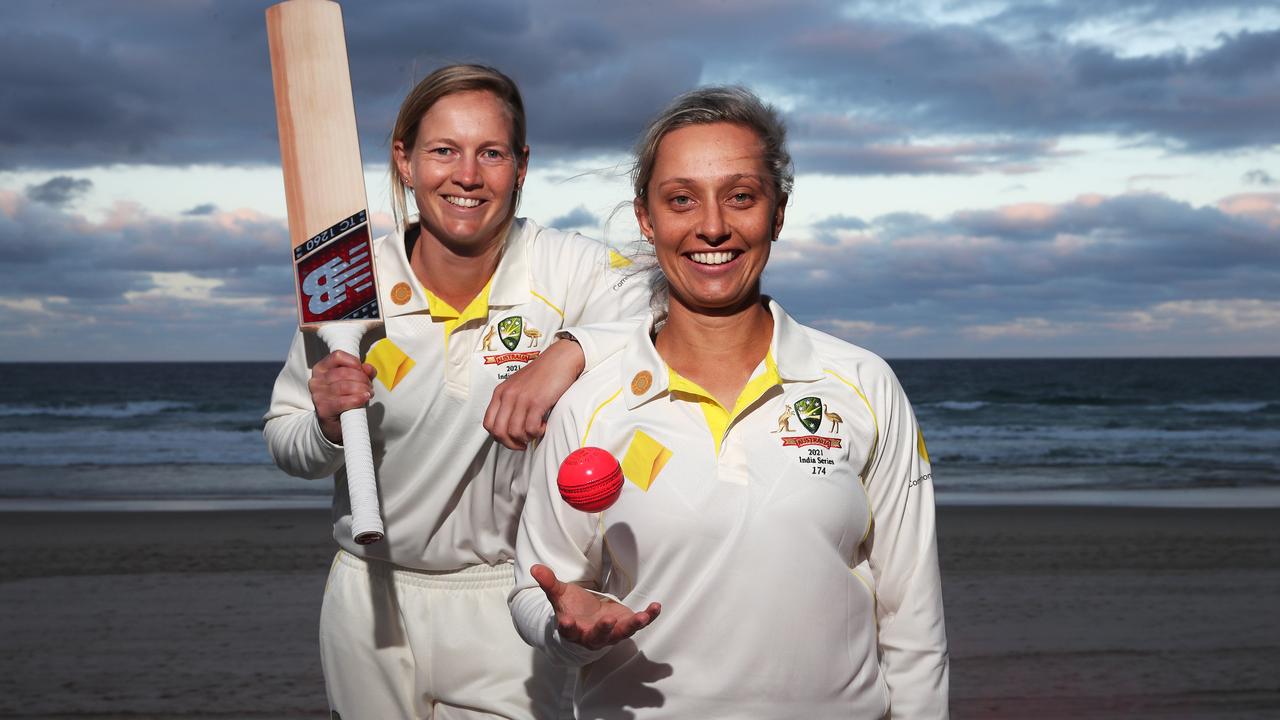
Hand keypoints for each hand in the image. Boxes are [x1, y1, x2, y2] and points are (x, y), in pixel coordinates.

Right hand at [308, 351, 376, 443]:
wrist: (333, 424)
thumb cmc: (343, 399)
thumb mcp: (353, 382)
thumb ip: (363, 373)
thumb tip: (368, 368)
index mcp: (321, 369)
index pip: (337, 356)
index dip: (354, 361)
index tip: (362, 370)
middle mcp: (316, 381)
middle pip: (343, 372)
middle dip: (362, 378)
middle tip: (369, 386)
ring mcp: (318, 395)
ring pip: (345, 386)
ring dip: (362, 389)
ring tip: (368, 393)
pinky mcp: (323, 409)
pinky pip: (343, 401)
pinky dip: (357, 399)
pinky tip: (364, 398)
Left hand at [484, 338, 585, 449]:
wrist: (560, 359)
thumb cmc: (542, 373)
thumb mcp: (518, 386)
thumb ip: (510, 402)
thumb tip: (510, 426)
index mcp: (500, 392)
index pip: (488, 424)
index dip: (499, 437)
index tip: (511, 439)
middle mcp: (507, 395)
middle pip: (498, 432)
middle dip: (511, 443)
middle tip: (523, 443)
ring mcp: (521, 399)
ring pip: (514, 432)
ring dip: (526, 438)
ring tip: (536, 431)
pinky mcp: (537, 402)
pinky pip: (531, 428)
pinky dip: (537, 432)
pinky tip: (543, 425)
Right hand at [532, 564, 660, 649]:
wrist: (587, 619)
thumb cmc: (572, 607)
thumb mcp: (559, 594)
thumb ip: (549, 583)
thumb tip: (534, 567)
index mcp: (572, 629)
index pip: (568, 630)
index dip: (567, 627)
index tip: (565, 622)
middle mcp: (592, 635)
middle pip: (598, 636)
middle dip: (604, 629)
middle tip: (608, 620)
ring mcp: (611, 633)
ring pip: (622, 633)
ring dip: (633, 626)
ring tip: (642, 617)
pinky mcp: (625, 625)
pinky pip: (639, 623)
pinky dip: (648, 616)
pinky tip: (656, 607)